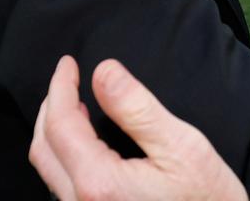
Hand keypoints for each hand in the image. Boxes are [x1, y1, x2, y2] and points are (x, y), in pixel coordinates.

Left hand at [30, 56, 246, 200]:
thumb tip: (103, 72)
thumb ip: (137, 109)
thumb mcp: (181, 146)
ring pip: (48, 170)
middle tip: (67, 79)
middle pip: (43, 150)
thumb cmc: (207, 199)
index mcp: (100, 184)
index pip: (61, 126)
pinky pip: (62, 186)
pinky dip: (63, 154)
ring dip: (53, 131)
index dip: (61, 88)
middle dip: (50, 107)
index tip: (68, 63)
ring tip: (72, 104)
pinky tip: (84, 141)